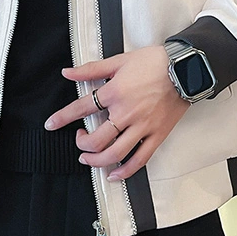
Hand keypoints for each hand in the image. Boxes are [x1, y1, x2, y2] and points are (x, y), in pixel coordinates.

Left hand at [44, 45, 189, 181]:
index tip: (51, 124)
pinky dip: (125, 171)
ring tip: (89, 159)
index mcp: (114, 93)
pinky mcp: (157, 135)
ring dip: (97, 161)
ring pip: (114, 154)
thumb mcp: (119, 60)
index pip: (81, 109)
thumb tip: (67, 72)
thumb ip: (91, 69)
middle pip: (96, 140)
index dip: (62, 117)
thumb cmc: (154, 62)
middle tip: (79, 140)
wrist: (186, 68)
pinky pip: (139, 159)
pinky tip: (114, 174)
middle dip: (82, 144)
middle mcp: (125, 113)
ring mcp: (142, 127)